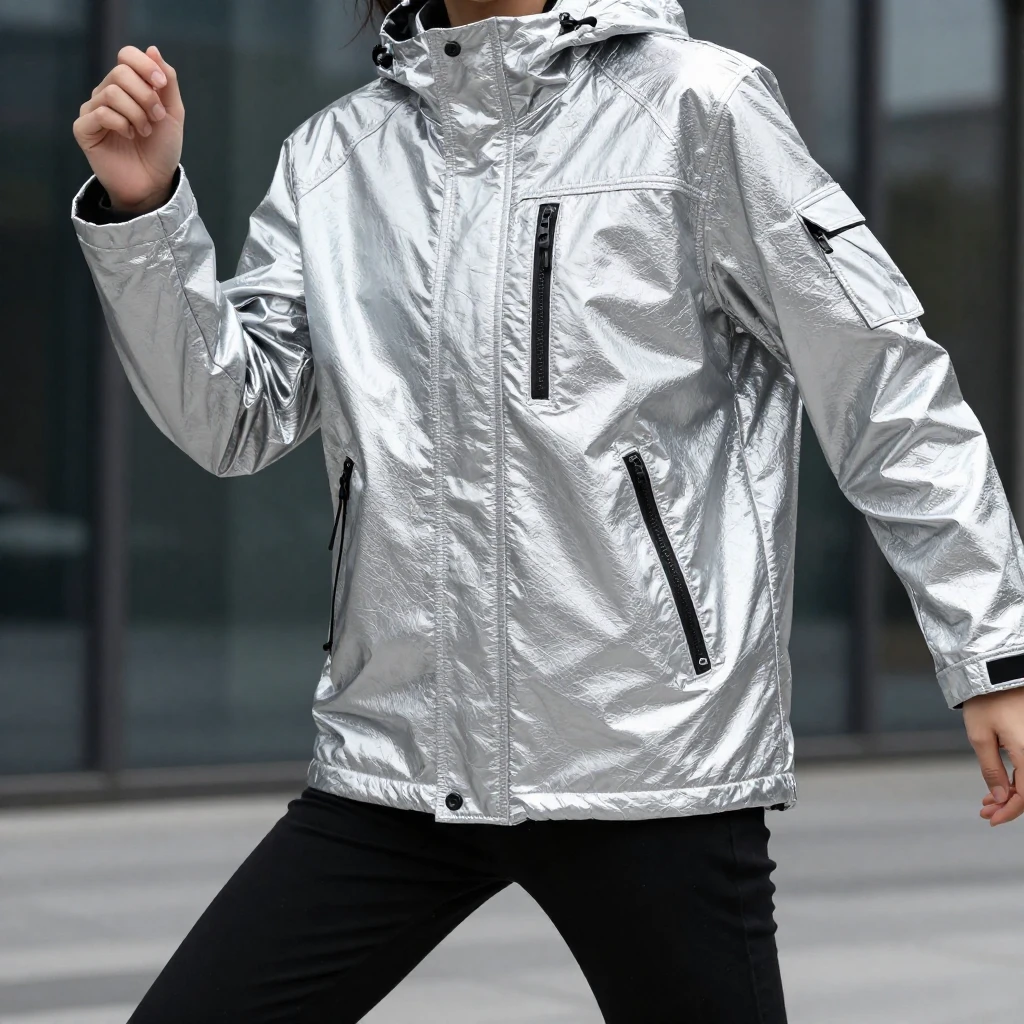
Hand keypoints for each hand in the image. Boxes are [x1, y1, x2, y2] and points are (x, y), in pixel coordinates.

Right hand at [72, 44, 183, 214]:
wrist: (154, 182)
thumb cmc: (161, 149)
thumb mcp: (172, 113)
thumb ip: (167, 82)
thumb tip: (152, 49)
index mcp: (126, 86)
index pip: (126, 55)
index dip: (145, 66)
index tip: (161, 86)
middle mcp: (106, 93)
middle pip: (120, 73)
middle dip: (146, 95)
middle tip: (156, 118)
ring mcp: (93, 110)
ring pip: (112, 93)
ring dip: (137, 113)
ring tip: (144, 131)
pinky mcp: (84, 129)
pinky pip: (101, 113)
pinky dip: (122, 124)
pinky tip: (129, 136)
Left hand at [963, 687, 1023, 825]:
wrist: (997, 671)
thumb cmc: (987, 700)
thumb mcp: (980, 736)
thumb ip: (991, 770)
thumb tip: (1000, 798)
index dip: (1010, 811)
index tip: (991, 819)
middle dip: (1009, 805)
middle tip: (985, 812)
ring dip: (1012, 793)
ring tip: (988, 801)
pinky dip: (1016, 778)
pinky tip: (1001, 784)